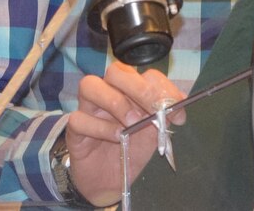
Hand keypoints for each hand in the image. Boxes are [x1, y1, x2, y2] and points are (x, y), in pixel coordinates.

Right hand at [64, 60, 186, 205]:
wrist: (112, 181)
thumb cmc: (133, 149)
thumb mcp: (154, 132)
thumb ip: (165, 116)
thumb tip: (179, 103)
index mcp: (131, 90)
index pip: (145, 74)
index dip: (161, 86)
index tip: (175, 104)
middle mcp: (108, 93)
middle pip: (115, 71)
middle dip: (137, 87)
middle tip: (152, 108)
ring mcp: (88, 109)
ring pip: (90, 85)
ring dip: (116, 102)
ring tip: (132, 122)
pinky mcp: (74, 129)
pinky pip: (79, 118)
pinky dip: (100, 127)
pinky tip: (116, 137)